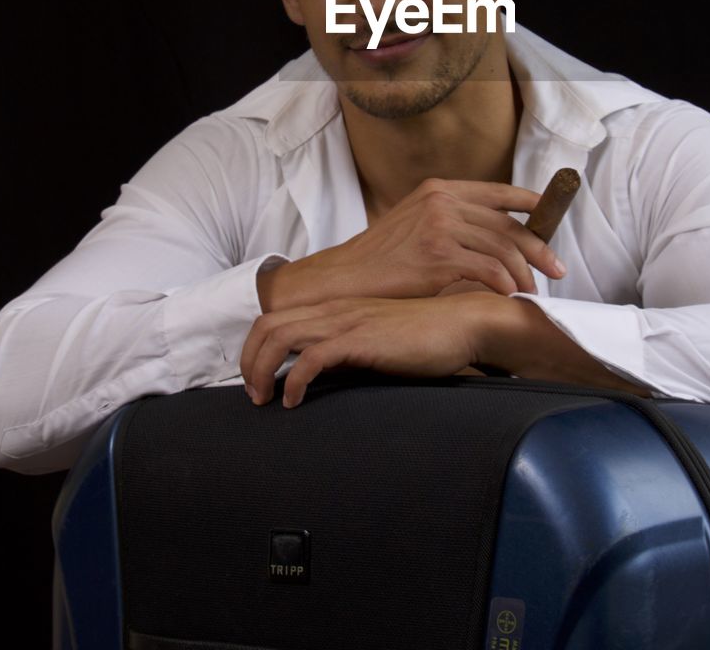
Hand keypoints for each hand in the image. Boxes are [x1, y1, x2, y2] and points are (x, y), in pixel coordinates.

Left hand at [240, 293, 486, 407]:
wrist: (461, 325)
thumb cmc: (424, 338)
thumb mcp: (376, 341)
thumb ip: (349, 351)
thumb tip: (324, 377)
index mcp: (336, 308)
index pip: (275, 318)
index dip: (255, 349)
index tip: (257, 382)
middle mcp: (335, 310)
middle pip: (266, 325)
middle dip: (248, 361)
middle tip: (253, 395)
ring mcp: (347, 321)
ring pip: (280, 337)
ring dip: (262, 370)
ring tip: (264, 400)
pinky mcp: (362, 339)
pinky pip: (312, 357)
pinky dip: (294, 380)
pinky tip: (294, 401)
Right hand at [258, 178, 566, 310]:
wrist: (346, 279)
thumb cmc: (382, 260)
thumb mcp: (416, 223)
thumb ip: (451, 220)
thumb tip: (492, 236)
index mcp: (440, 188)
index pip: (499, 191)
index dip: (532, 202)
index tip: (552, 217)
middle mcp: (443, 200)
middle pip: (508, 223)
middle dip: (539, 248)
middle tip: (558, 270)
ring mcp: (440, 225)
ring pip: (502, 248)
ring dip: (523, 274)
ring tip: (531, 292)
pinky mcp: (439, 254)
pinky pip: (488, 270)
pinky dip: (505, 285)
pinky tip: (508, 296)